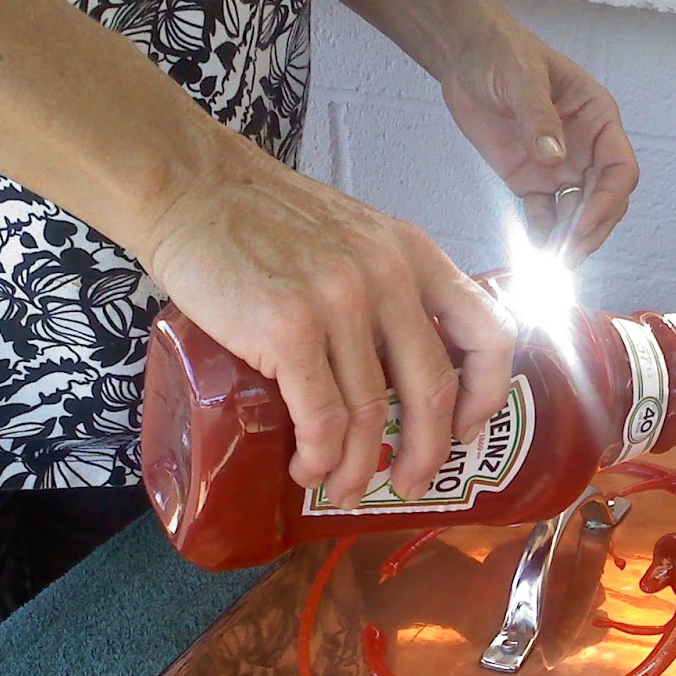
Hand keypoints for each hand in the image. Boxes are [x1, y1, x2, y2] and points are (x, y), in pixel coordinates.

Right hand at [135, 130, 514, 504]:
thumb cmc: (265, 219)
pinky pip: (322, 418)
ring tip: (342, 488)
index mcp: (414, 255)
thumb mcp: (355, 236)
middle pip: (431, 390)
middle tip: (409, 483)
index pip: (488, 332)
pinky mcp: (288, 328)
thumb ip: (391, 288)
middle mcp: (388, 277)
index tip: (466, 428)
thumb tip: (407, 372)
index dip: (487, 393)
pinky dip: (320, 456)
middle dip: (425, 453)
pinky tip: (308, 466)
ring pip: (370, 414)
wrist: (188, 187)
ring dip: (357, 466)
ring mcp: (339, 302)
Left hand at [442, 26, 638, 262]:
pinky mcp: (531, 180)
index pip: (621, 169)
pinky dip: (542, 236)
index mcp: (598, 120)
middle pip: (604, 200)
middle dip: (591, 230)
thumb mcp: (523, 77)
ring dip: (569, 240)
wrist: (465, 57)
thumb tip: (554, 157)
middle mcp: (586, 149)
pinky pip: (544, 216)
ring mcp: (560, 167)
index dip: (607, 200)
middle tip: (570, 256)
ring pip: (577, 214)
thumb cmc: (502, 53)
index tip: (582, 223)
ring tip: (554, 264)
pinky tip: (535, 251)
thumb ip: (538, 117)